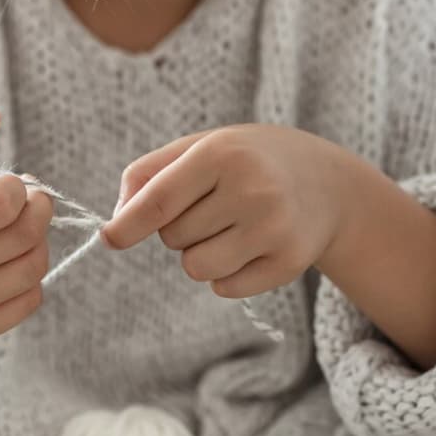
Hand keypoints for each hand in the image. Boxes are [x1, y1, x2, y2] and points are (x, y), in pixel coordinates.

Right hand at [0, 111, 52, 344]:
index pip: (1, 204)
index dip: (16, 186)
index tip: (5, 183)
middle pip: (26, 234)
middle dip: (38, 207)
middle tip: (27, 199)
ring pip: (35, 267)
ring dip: (37, 240)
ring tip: (14, 229)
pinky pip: (30, 300)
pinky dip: (29, 276)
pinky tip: (6, 262)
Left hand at [101, 124, 362, 297]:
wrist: (327, 183)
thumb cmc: (247, 162)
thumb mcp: (201, 147)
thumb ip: (149, 174)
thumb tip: (117, 221)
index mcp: (222, 154)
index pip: (159, 200)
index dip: (127, 225)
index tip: (108, 238)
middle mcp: (252, 190)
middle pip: (172, 238)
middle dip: (180, 228)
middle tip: (216, 205)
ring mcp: (274, 229)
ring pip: (196, 268)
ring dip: (199, 255)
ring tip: (230, 228)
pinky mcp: (288, 263)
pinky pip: (224, 288)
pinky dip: (226, 275)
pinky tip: (251, 247)